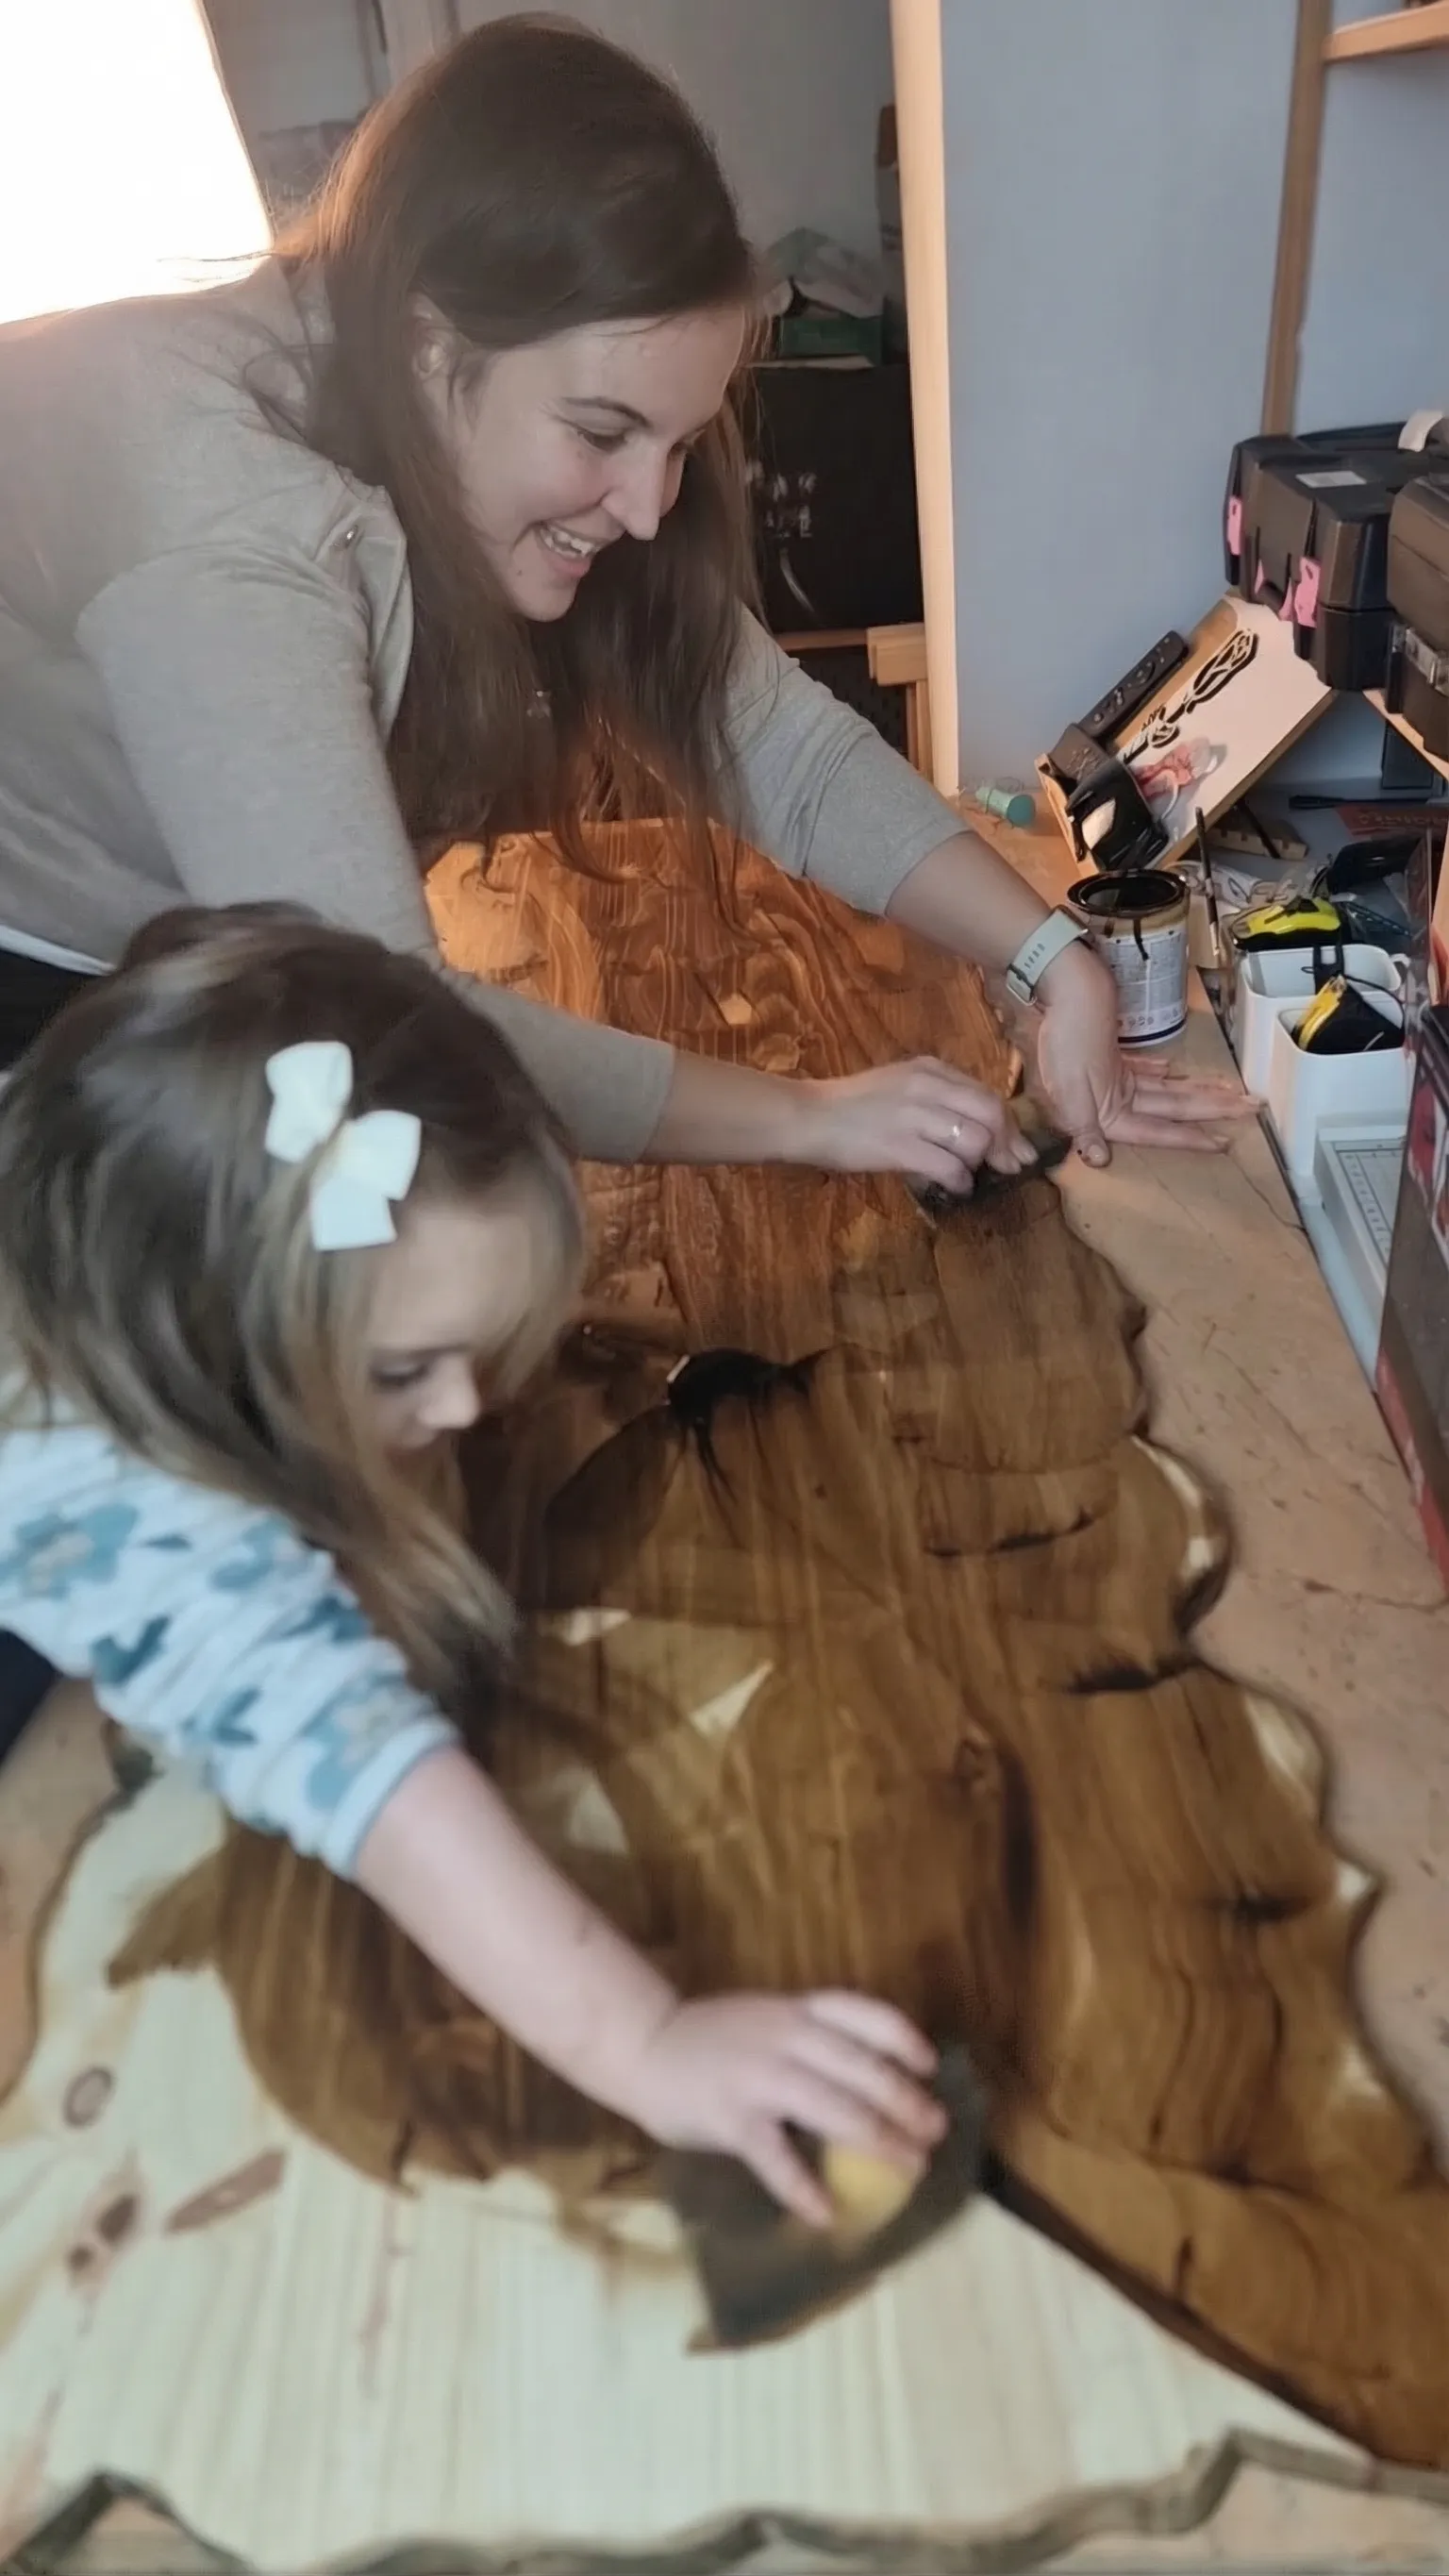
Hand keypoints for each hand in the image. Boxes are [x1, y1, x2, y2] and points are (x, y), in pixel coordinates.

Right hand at [622, 1989, 946, 2225]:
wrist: (644, 2043)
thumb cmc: (712, 2037)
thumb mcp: (767, 2020)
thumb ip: (810, 2040)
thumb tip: (869, 2081)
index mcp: (797, 2011)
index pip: (864, 2015)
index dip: (903, 2039)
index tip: (930, 2066)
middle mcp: (787, 2038)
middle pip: (862, 2068)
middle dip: (905, 2102)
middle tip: (934, 2132)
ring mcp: (761, 2078)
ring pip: (835, 2109)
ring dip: (879, 2141)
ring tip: (909, 2167)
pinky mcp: (732, 2118)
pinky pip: (776, 2158)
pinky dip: (803, 2187)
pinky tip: (826, 2213)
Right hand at [795, 1061, 1033, 1192]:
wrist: (808, 1116)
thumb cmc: (850, 1105)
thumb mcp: (899, 1084)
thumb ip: (937, 1096)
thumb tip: (978, 1127)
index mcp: (931, 1070)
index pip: (988, 1094)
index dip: (1011, 1126)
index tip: (1019, 1148)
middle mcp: (928, 1086)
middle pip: (991, 1115)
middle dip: (1007, 1145)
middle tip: (1009, 1168)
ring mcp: (914, 1115)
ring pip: (976, 1141)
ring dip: (980, 1164)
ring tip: (968, 1175)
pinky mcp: (900, 1146)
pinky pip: (950, 1166)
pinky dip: (961, 1181)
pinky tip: (956, 1188)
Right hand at [1035, 946, 1253, 1166]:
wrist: (1060, 984)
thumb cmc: (1068, 1033)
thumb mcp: (1070, 1085)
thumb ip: (1083, 1125)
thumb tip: (1096, 1159)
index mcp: (1101, 1112)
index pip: (1155, 1132)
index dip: (1189, 1138)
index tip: (1223, 1141)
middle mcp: (1107, 1100)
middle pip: (1170, 1109)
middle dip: (1210, 1109)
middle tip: (1249, 1107)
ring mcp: (1110, 1077)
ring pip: (1164, 1090)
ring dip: (1196, 1091)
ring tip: (1229, 1093)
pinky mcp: (1110, 1055)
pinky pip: (1142, 1070)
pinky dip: (1160, 1073)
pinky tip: (1176, 1073)